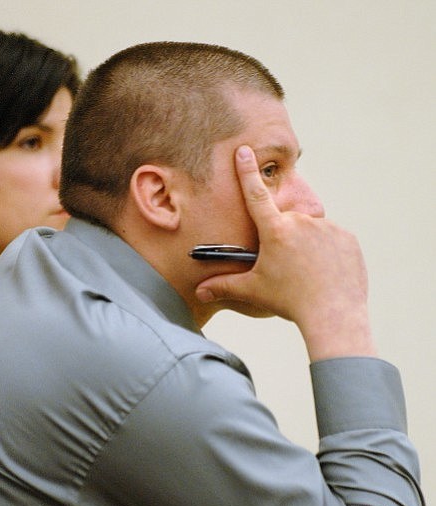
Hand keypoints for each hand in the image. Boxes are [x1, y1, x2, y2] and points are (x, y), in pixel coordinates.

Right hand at [196, 146, 376, 360]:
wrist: (333, 313)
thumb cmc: (290, 301)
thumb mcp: (254, 292)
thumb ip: (225, 287)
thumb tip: (199, 292)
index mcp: (275, 231)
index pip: (255, 194)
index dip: (246, 172)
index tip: (244, 150)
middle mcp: (301, 222)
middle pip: (287, 225)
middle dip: (286, 243)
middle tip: (290, 271)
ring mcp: (327, 228)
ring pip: (312, 234)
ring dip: (308, 248)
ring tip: (308, 276)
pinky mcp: (347, 238)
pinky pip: (333, 242)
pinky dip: (328, 256)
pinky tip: (326, 275)